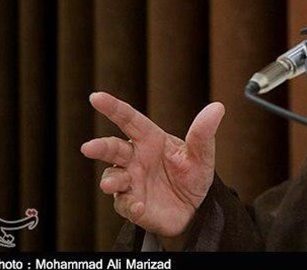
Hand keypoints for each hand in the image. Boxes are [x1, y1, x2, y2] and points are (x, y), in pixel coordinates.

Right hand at [80, 92, 224, 241]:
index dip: (113, 108)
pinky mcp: (133, 205)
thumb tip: (217, 107)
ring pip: (113, 177)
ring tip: (113, 183)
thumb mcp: (201, 154)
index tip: (96, 97)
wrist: (195, 208)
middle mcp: (136, 159)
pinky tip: (140, 206)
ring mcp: (132, 182)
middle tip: (89, 147)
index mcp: (150, 140)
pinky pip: (125, 204)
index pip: (129, 120)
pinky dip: (131, 205)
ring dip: (111, 180)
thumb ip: (203, 133)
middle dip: (101, 147)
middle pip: (113, 149)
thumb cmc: (193, 175)